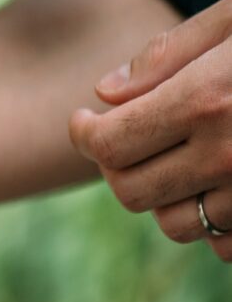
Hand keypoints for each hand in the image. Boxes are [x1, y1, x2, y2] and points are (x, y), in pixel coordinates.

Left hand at [69, 0, 231, 259]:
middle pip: (131, 192)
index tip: (85, 118)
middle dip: (116, 166)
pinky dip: (214, 224)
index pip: (107, 143)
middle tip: (125, 137)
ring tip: (177, 159)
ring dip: (164, 197)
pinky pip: (227, 247)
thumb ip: (170, 53)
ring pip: (176, 225)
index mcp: (207, 100)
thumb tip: (104, 93)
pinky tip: (221, 185)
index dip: (84, 133)